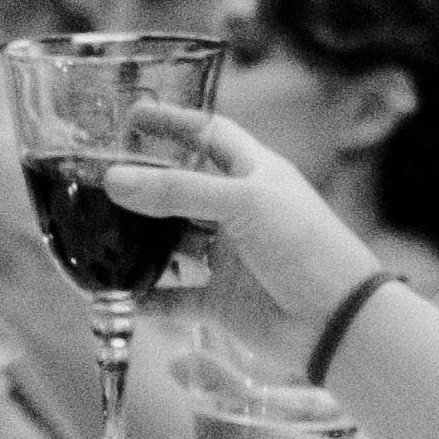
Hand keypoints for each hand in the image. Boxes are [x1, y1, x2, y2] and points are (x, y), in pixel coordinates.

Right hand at [92, 103, 367, 368]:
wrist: (338, 321)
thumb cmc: (307, 247)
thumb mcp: (244, 203)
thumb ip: (178, 191)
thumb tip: (115, 180)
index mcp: (255, 175)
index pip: (209, 135)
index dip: (174, 123)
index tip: (133, 118)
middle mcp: (239, 212)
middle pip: (181, 189)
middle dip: (144, 185)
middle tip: (100, 181)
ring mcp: (229, 258)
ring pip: (172, 244)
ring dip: (140, 242)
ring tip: (99, 234)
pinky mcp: (221, 301)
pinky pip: (172, 297)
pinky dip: (146, 296)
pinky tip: (117, 292)